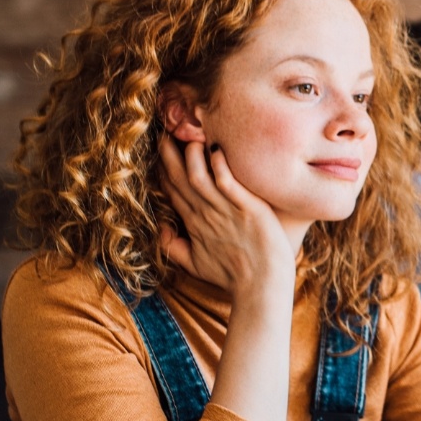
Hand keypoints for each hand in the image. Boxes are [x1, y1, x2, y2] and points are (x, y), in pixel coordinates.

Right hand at [157, 138, 298, 298]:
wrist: (261, 288)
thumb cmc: (234, 277)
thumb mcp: (196, 265)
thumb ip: (175, 248)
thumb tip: (161, 230)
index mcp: (194, 224)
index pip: (173, 190)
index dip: (164, 169)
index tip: (159, 150)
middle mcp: (205, 215)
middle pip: (180, 179)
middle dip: (169, 155)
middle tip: (163, 132)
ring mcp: (225, 211)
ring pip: (198, 177)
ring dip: (191, 156)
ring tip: (188, 136)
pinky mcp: (247, 210)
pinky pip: (228, 183)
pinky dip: (220, 166)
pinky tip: (215, 149)